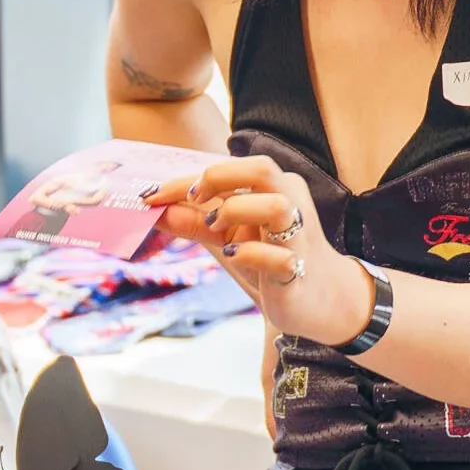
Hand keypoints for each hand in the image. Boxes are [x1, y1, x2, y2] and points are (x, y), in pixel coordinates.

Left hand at [147, 156, 373, 347]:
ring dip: (237, 213)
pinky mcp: (297, 268)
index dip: (186, 180)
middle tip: (195, 199)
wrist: (318, 300)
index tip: (151, 195)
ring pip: (275, 206)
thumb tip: (157, 211)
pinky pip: (277, 256)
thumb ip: (195, 223)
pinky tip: (236, 256)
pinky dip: (250, 254)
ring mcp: (297, 235)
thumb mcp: (228, 239)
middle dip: (219, 178)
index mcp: (273, 189)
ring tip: (218, 231)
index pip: (230, 169)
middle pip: (261, 169)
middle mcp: (290, 203)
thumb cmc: (272, 259)